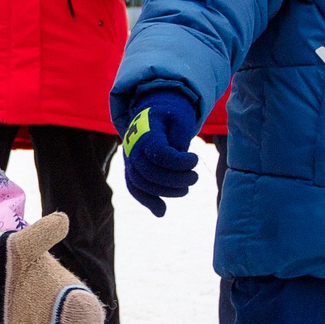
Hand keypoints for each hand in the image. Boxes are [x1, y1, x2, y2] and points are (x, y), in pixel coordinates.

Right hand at [118, 90, 200, 214]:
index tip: (195, 159)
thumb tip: (179, 165)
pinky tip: (162, 211)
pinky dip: (147, 201)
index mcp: (145, 131)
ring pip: (141, 183)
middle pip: (149, 172)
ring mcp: (129, 159)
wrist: (153, 111)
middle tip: (195, 177)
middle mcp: (132, 147)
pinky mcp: (131, 170)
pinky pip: (135, 189)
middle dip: (176, 180)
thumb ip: (180, 141)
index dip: (179, 162)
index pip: (159, 153)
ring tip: (186, 188)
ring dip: (166, 192)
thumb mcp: (181, 120)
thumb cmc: (171, 115)